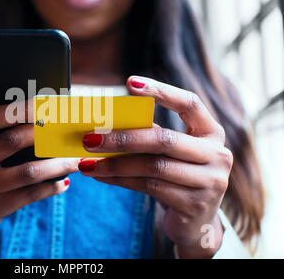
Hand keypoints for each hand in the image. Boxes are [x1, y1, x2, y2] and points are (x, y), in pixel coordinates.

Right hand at [0, 102, 76, 236]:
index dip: (16, 110)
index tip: (42, 103)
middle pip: (10, 142)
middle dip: (42, 132)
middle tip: (64, 127)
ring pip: (26, 173)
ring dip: (56, 164)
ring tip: (75, 159)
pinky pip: (28, 196)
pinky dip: (49, 188)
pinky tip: (64, 182)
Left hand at [79, 76, 232, 257]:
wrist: (197, 221)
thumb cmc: (177, 177)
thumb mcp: (170, 152)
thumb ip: (151, 135)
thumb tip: (105, 125)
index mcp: (211, 132)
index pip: (189, 103)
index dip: (161, 91)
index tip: (130, 82)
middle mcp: (217, 155)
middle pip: (163, 139)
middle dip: (122, 138)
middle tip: (89, 138)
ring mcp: (210, 182)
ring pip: (153, 166)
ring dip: (114, 164)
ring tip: (87, 163)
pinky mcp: (195, 205)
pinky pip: (149, 187)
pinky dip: (120, 180)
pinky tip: (101, 176)